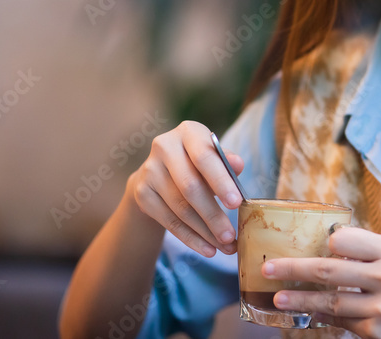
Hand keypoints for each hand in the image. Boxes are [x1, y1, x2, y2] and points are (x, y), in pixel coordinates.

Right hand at [125, 121, 243, 257]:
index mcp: (188, 132)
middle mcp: (164, 147)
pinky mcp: (142, 194)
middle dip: (213, 214)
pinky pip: (169, 222)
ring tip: (226, 246)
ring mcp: (149, 171)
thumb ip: (226, 162)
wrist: (160, 172)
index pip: (204, 156)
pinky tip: (208, 249)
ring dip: (205, 231)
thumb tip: (238, 164)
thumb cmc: (198, 163)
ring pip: (180, 208)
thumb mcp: (213, 157)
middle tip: (231, 235)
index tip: (236, 203)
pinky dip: (191, 238)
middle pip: (190, 187)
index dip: (220, 180)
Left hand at [261, 226, 380, 338]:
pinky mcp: (378, 335)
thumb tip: (329, 245)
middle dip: (293, 269)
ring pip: (329, 303)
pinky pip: (341, 324)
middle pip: (329, 271)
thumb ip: (371, 251)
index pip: (345, 239)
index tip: (310, 243)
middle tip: (267, 268)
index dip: (327, 242)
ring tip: (276, 297)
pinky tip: (305, 314)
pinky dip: (320, 318)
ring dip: (298, 300)